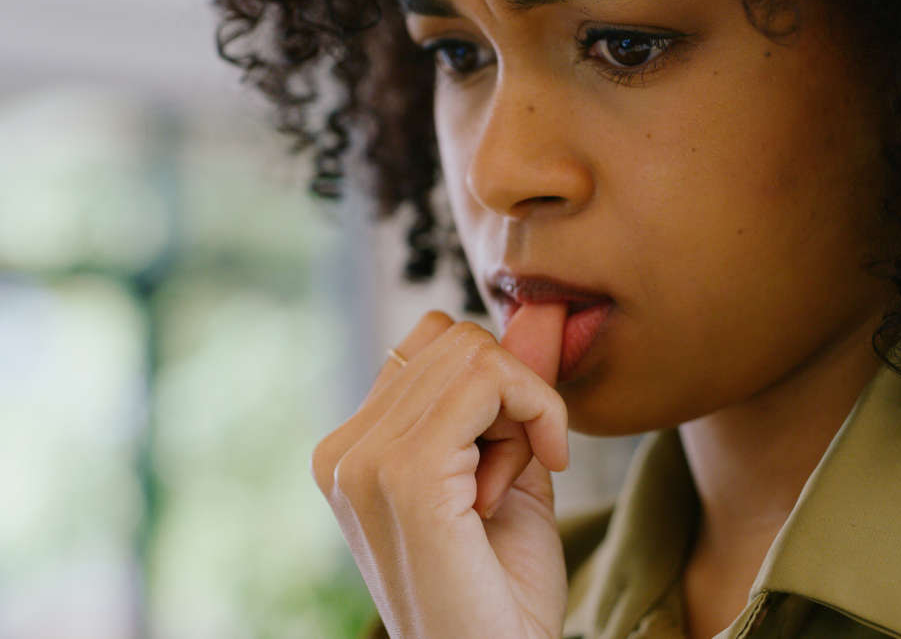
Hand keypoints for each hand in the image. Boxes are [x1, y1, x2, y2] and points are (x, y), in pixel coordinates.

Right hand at [311, 308, 569, 637]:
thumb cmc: (501, 593)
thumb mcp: (508, 474)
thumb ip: (509, 400)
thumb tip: (539, 316)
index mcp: (354, 452)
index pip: (426, 346)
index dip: (491, 380)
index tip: (519, 443)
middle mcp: (345, 451)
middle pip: (452, 340)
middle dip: (510, 394)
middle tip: (519, 468)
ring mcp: (365, 460)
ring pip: (472, 352)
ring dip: (523, 409)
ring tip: (512, 483)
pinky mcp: (404, 472)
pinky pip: (488, 378)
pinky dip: (538, 409)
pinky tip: (546, 465)